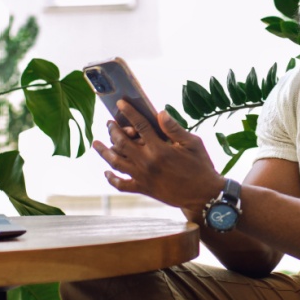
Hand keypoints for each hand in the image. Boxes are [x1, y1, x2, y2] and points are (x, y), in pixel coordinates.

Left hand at [94, 100, 225, 215]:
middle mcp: (147, 162)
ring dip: (104, 152)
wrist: (203, 195)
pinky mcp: (143, 189)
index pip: (140, 125)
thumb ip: (174, 128)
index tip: (121, 104)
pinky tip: (107, 172)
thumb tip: (159, 113)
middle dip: (113, 130)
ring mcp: (143, 177)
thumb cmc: (201, 166)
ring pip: (116, 162)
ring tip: (96, 144)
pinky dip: (112, 179)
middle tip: (110, 123)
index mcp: (160, 149)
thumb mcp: (193, 143)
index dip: (129, 113)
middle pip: (122, 142)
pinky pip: (122, 184)